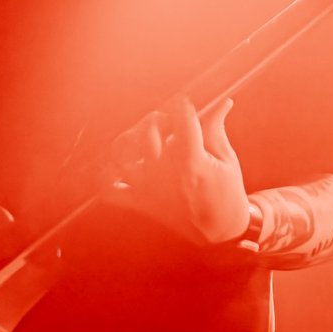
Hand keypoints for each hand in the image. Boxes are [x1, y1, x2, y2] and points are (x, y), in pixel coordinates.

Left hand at [112, 96, 249, 245]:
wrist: (218, 230)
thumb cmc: (226, 192)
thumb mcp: (226, 158)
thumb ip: (215, 129)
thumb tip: (221, 102)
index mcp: (192, 162)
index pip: (181, 121)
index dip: (181, 104)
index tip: (183, 101)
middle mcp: (165, 174)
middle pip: (148, 132)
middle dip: (159, 117)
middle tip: (169, 119)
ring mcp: (147, 189)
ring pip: (122, 155)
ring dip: (129, 138)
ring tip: (142, 135)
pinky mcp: (139, 202)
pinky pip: (108, 190)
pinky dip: (106, 175)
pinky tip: (119, 162)